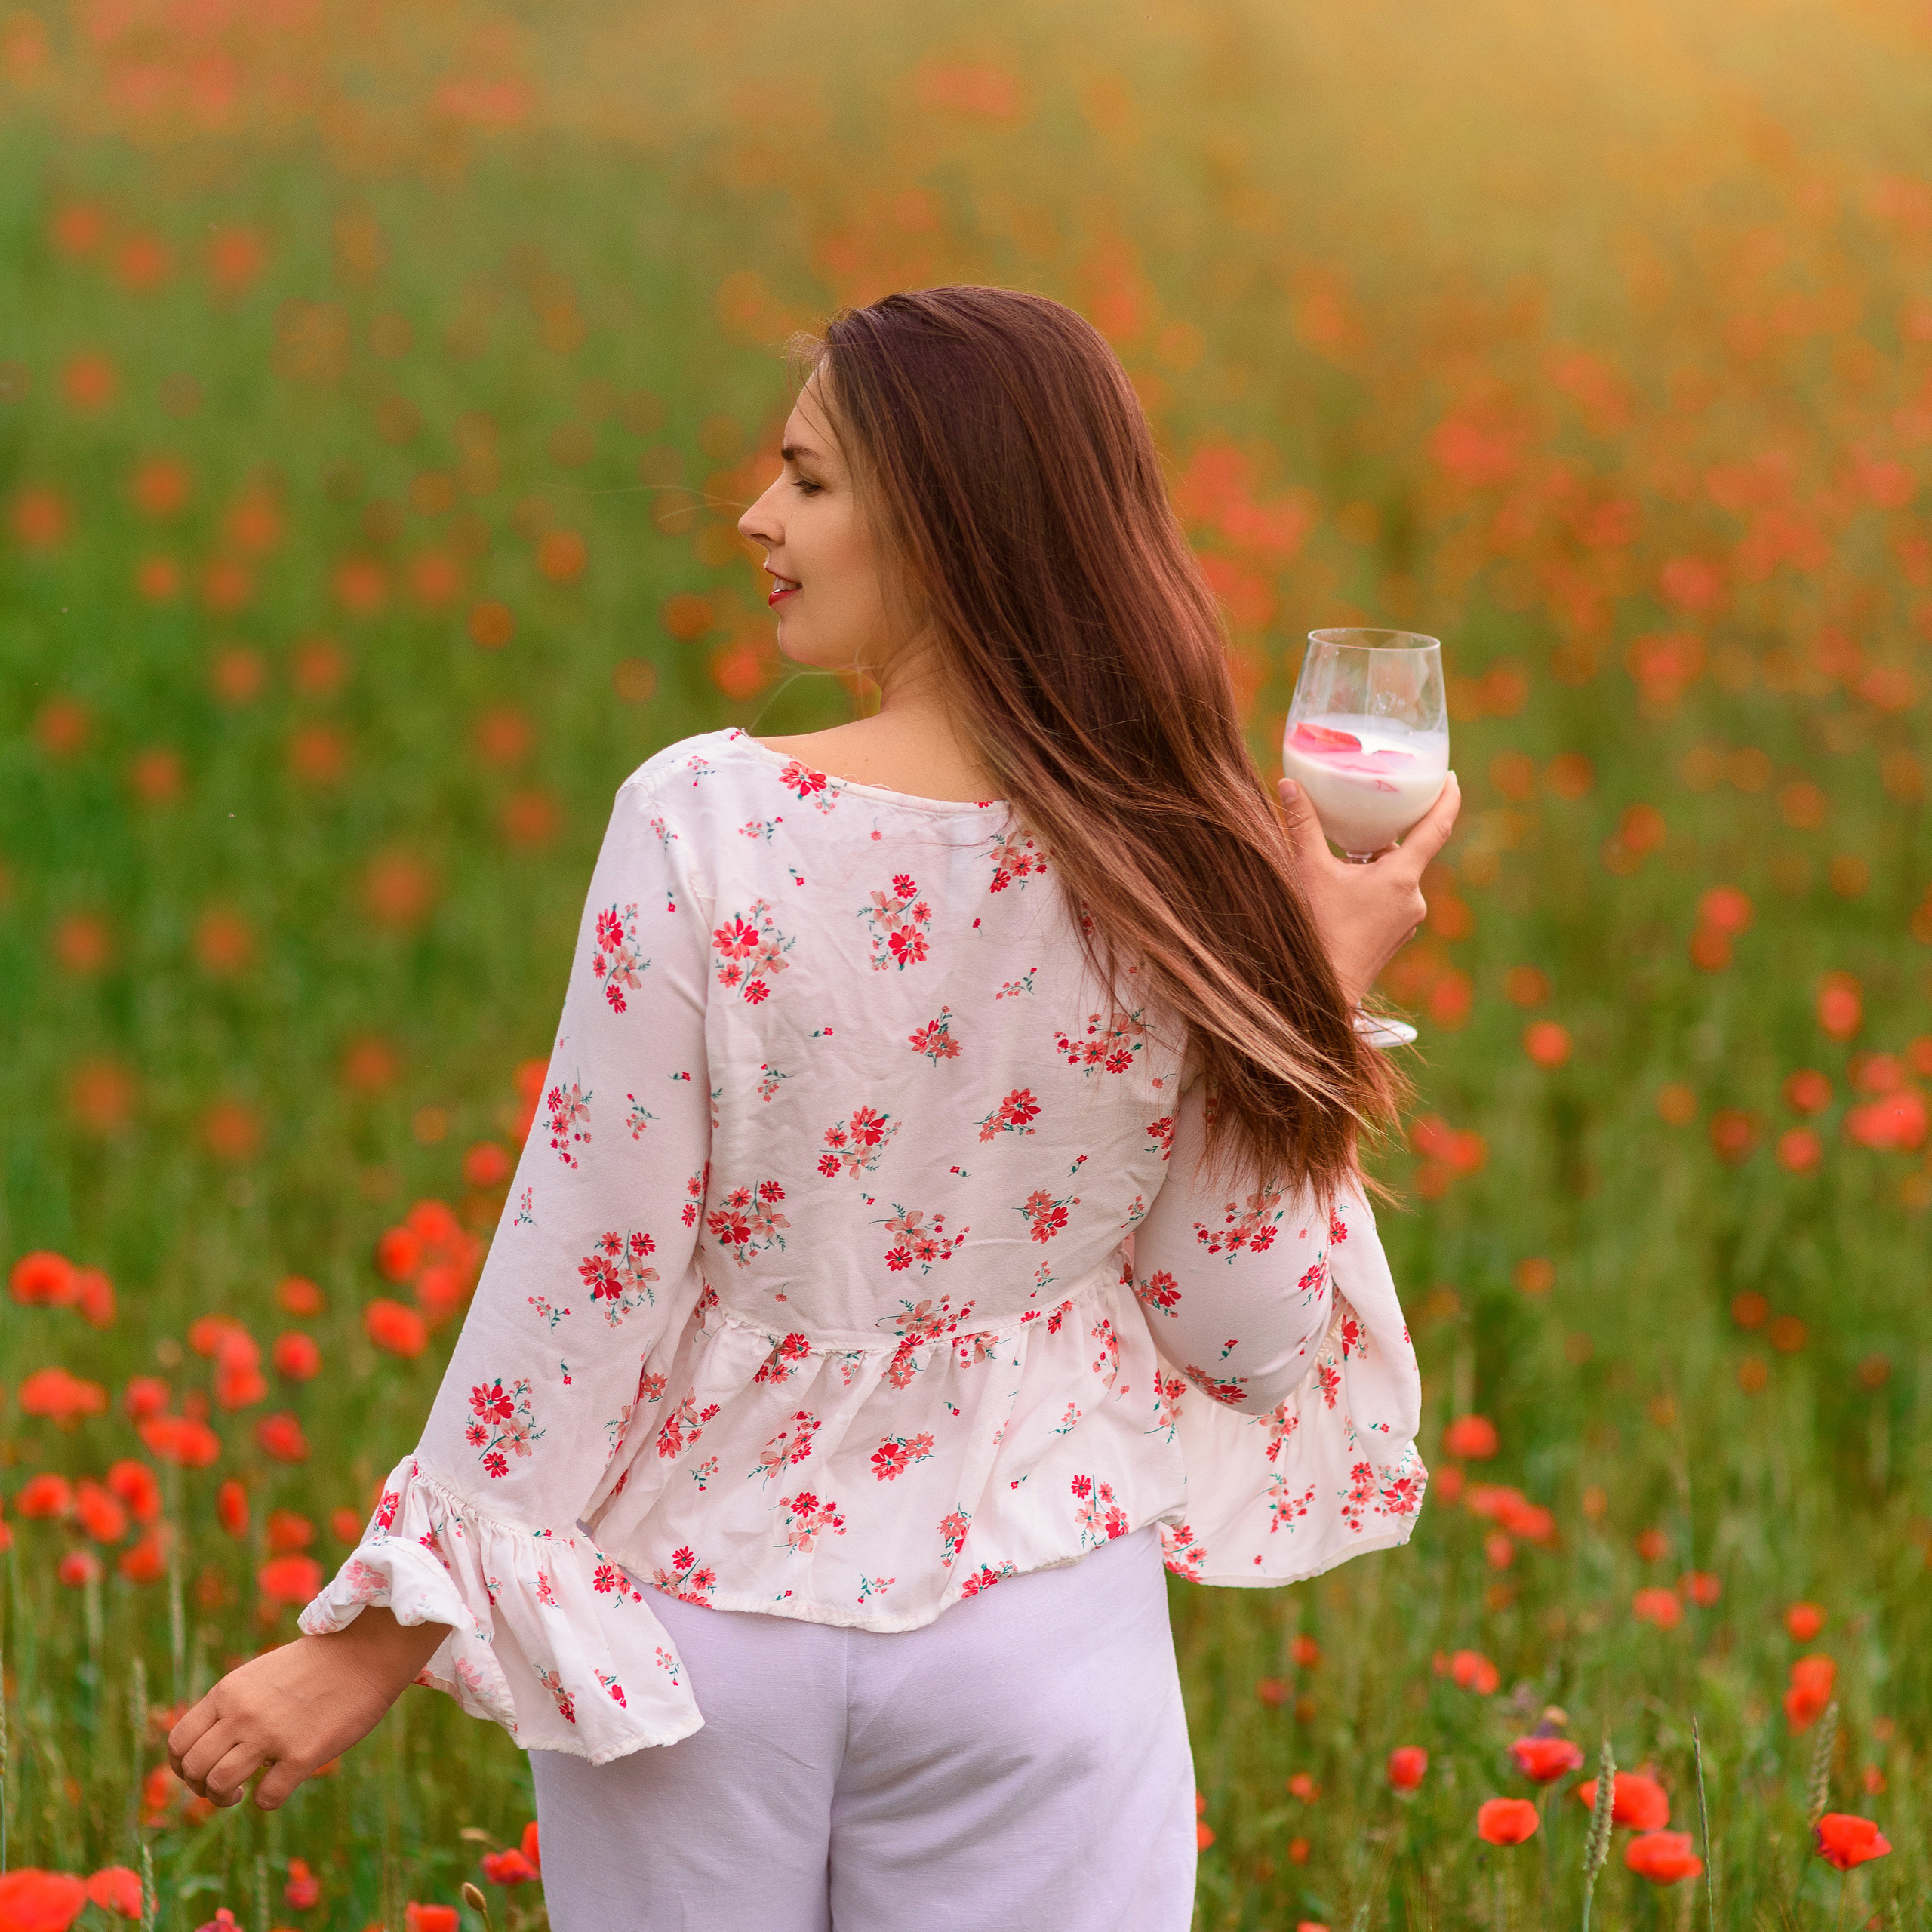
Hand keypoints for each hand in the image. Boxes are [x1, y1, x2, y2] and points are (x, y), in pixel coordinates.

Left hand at [167, 1607, 449, 1810]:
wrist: (367, 1652)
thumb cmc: (317, 1664)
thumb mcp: (261, 1674)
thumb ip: (233, 1705)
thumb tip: (209, 1745)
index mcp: (229, 1691)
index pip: (178, 1742)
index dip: (181, 1766)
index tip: (201, 1772)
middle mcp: (242, 1713)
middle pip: (193, 1768)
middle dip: (201, 1787)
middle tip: (224, 1787)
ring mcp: (271, 1735)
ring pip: (219, 1785)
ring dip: (224, 1798)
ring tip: (241, 1792)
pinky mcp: (302, 1755)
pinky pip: (265, 1798)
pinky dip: (266, 1800)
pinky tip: (280, 1785)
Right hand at [1278, 771, 1462, 1008]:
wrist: (1325, 990)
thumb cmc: (1317, 931)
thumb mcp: (1308, 872)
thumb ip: (1302, 826)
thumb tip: (1289, 784)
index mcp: (1400, 878)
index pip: (1437, 828)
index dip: (1447, 798)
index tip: (1451, 776)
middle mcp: (1413, 899)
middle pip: (1409, 851)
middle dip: (1389, 832)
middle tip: (1372, 810)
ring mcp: (1407, 920)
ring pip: (1396, 876)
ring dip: (1376, 863)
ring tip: (1346, 855)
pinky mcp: (1396, 935)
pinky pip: (1391, 898)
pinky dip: (1374, 886)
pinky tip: (1346, 890)